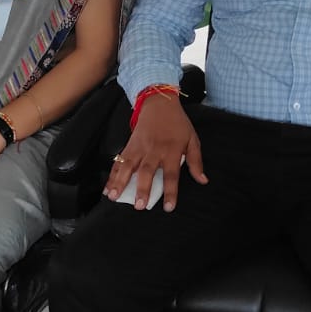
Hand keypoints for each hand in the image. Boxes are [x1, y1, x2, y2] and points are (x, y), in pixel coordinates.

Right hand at [103, 95, 205, 211]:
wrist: (159, 103)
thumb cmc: (178, 124)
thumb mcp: (192, 140)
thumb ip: (196, 161)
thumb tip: (203, 180)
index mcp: (171, 151)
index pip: (172, 175)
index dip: (171, 192)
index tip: (168, 208)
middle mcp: (154, 151)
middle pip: (147, 172)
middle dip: (142, 189)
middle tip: (139, 205)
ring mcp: (139, 148)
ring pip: (128, 167)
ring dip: (120, 182)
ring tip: (114, 197)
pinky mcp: (129, 146)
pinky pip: (119, 162)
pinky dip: (112, 175)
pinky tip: (107, 188)